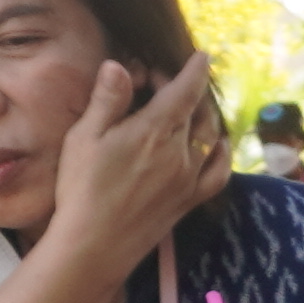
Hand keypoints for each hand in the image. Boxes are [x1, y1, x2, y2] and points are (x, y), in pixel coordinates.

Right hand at [44, 57, 227, 287]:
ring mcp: (188, 178)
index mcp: (154, 131)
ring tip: (192, 109)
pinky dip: (222, 154)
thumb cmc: (82, 189)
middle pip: (197, 111)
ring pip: (210, 138)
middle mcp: (179, 152)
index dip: (195, 70)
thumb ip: (107, 100)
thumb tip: (119, 65)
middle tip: (165, 84)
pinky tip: (217, 146)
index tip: (202, 56)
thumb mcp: (84, 138)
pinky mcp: (189, 200)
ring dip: (206, 117)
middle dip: (188, 91)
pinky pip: (218, 173)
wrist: (94, 246)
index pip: (185, 91)